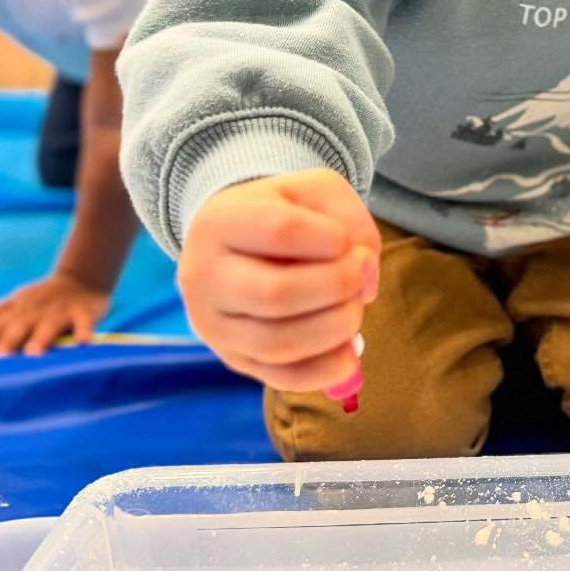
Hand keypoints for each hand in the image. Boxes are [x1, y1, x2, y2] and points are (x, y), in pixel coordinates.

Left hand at [0, 272, 110, 356]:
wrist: (81, 278)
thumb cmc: (41, 302)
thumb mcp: (13, 306)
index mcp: (14, 310)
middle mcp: (33, 310)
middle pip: (18, 325)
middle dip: (7, 341)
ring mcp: (59, 310)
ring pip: (49, 325)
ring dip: (41, 338)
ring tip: (33, 353)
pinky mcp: (84, 311)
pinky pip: (84, 322)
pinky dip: (84, 331)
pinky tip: (83, 342)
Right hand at [179, 170, 379, 390]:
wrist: (236, 243)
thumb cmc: (283, 213)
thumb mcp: (317, 193)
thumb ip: (351, 222)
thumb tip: (366, 280)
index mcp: (219, 221)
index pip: (280, 231)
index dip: (332, 240)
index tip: (348, 243)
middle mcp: (203, 276)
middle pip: (275, 295)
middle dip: (337, 288)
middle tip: (360, 276)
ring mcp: (212, 325)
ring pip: (277, 343)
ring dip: (335, 329)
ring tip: (353, 307)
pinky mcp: (233, 359)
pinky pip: (280, 377)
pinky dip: (325, 370)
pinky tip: (350, 353)